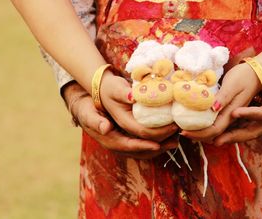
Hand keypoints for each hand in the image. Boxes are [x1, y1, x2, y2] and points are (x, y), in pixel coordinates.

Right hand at [64, 82, 178, 159]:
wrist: (84, 108)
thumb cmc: (86, 110)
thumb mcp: (88, 114)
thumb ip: (95, 121)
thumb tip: (105, 128)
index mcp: (110, 140)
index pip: (130, 146)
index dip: (144, 145)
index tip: (158, 143)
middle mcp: (118, 145)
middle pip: (141, 151)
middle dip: (159, 148)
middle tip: (174, 141)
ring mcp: (125, 143)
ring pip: (146, 149)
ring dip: (162, 146)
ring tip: (177, 140)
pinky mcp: (130, 138)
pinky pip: (146, 143)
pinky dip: (158, 141)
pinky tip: (169, 135)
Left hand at [180, 63, 260, 141]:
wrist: (257, 72)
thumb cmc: (244, 76)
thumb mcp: (232, 85)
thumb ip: (223, 98)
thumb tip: (213, 109)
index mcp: (232, 113)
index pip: (214, 130)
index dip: (199, 134)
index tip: (184, 132)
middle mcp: (232, 117)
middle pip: (214, 134)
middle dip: (198, 135)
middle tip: (181, 132)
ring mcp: (231, 115)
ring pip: (215, 130)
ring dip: (201, 132)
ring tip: (187, 129)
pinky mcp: (230, 111)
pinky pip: (217, 122)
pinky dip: (206, 125)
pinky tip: (197, 121)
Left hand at [214, 66, 261, 145]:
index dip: (251, 114)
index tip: (235, 112)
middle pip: (252, 131)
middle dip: (234, 136)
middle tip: (217, 140)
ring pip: (246, 131)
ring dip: (230, 136)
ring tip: (213, 140)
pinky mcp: (258, 118)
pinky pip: (243, 127)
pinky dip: (231, 130)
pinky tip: (218, 131)